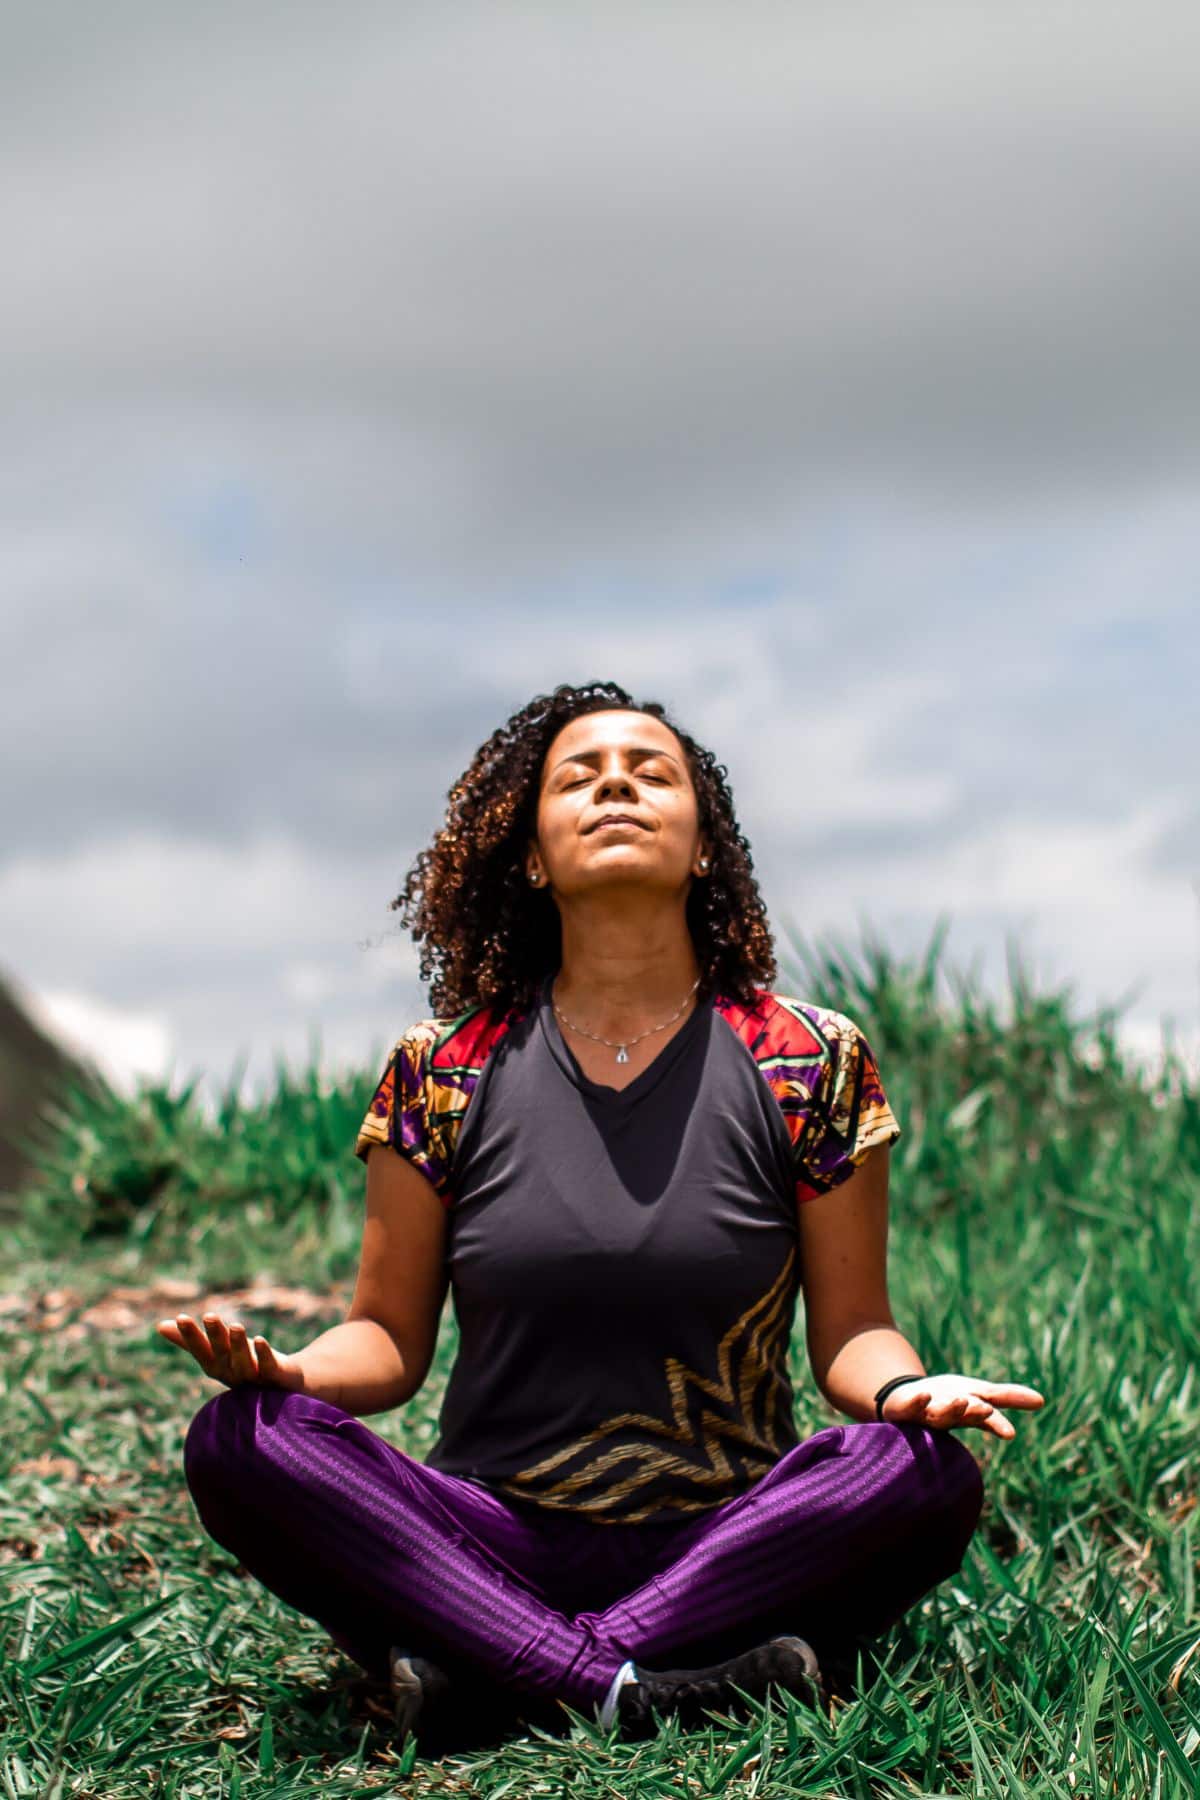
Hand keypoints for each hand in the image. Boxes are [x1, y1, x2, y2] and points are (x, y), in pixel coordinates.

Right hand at [156, 1311, 306, 1391]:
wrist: (281, 1385)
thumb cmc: (242, 1365)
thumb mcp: (216, 1351)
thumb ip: (190, 1341)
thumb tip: (159, 1325)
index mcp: (215, 1365)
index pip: (200, 1349)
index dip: (190, 1335)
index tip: (180, 1317)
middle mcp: (231, 1373)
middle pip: (222, 1353)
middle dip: (215, 1336)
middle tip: (209, 1315)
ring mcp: (253, 1377)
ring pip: (244, 1362)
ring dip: (239, 1345)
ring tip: (235, 1325)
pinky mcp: (275, 1376)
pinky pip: (269, 1366)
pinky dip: (264, 1354)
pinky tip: (259, 1339)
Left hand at [881, 1373, 1044, 1438]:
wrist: (906, 1401)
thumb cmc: (948, 1398)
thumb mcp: (978, 1392)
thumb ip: (1007, 1397)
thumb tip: (1042, 1401)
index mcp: (967, 1414)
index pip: (985, 1419)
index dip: (996, 1424)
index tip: (1010, 1433)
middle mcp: (948, 1417)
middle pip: (962, 1416)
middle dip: (973, 1413)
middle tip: (984, 1410)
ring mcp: (925, 1414)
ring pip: (939, 1415)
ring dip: (950, 1409)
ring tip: (961, 1401)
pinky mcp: (905, 1408)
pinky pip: (909, 1407)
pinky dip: (916, 1402)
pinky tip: (923, 1396)